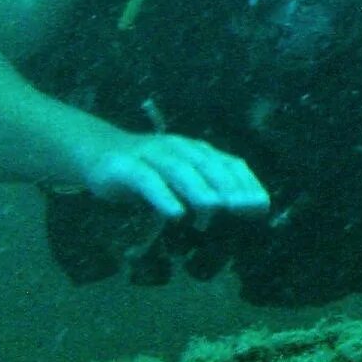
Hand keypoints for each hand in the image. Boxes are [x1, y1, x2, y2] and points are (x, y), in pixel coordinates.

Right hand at [80, 134, 269, 224]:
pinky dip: (162, 196)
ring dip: (198, 189)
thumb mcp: (182, 181)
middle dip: (227, 186)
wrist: (99, 152)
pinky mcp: (126, 166)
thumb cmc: (150, 172)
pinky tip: (174, 213)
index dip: (247, 183)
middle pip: (208, 166)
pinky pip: (147, 180)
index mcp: (198, 151)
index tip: (262, 206)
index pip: (229, 163)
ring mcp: (152, 154)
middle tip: (242, 208)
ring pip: (179, 170)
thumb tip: (247, 209)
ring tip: (213, 208)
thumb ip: (210, 192)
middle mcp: (179, 148)